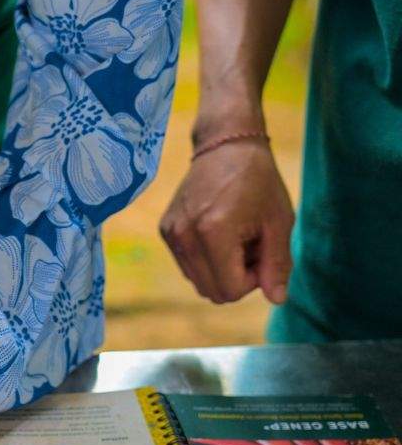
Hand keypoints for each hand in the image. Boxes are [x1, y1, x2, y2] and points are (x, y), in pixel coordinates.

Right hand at [160, 141, 293, 304]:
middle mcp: (185, 237)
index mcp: (214, 233)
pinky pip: (188, 266)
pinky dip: (207, 260)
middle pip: (211, 292)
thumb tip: (277, 300)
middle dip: (235, 279)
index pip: (229, 290)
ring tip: (235, 239)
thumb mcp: (279, 221)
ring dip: (221, 270)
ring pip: (198, 282)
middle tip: (250, 247)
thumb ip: (277, 263)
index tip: (262, 253)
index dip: (252, 281)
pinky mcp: (166, 230)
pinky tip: (219, 233)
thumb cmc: (259, 180)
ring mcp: (171, 234)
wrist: (225, 144)